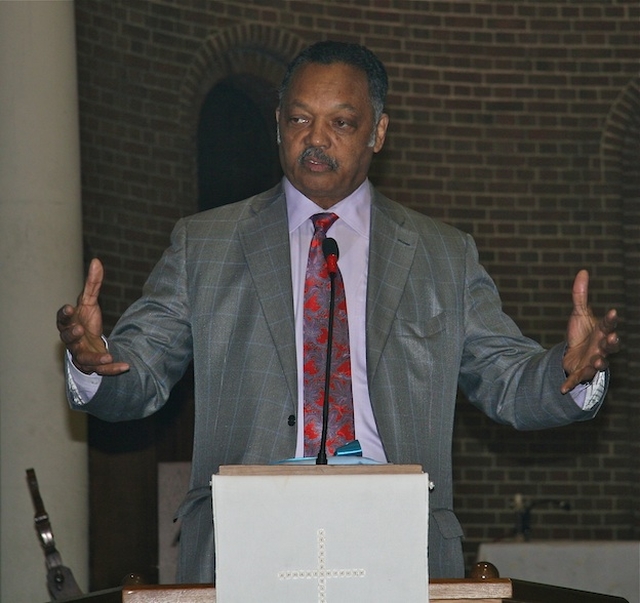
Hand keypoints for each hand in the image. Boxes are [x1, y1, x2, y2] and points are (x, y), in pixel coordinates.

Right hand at [56, 258, 129, 375]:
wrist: (89, 344)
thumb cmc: (85, 320)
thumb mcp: (90, 302)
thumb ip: (93, 284)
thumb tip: (97, 261)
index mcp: (69, 323)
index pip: (62, 319)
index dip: (64, 314)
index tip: (69, 308)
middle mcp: (72, 340)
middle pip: (67, 338)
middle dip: (72, 334)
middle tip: (80, 329)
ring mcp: (81, 354)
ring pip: (83, 358)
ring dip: (95, 358)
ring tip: (107, 356)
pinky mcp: (93, 365)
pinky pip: (102, 370)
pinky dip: (113, 369)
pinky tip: (126, 366)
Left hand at [561, 270, 618, 393]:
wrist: (574, 354)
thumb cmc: (582, 333)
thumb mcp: (579, 313)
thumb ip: (580, 295)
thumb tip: (583, 271)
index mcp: (602, 333)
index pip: (608, 324)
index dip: (610, 319)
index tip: (612, 312)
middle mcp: (601, 348)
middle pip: (610, 346)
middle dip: (612, 342)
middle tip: (612, 338)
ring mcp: (593, 361)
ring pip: (600, 363)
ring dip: (599, 362)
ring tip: (596, 361)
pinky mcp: (581, 372)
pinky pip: (577, 380)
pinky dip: (570, 385)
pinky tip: (562, 390)